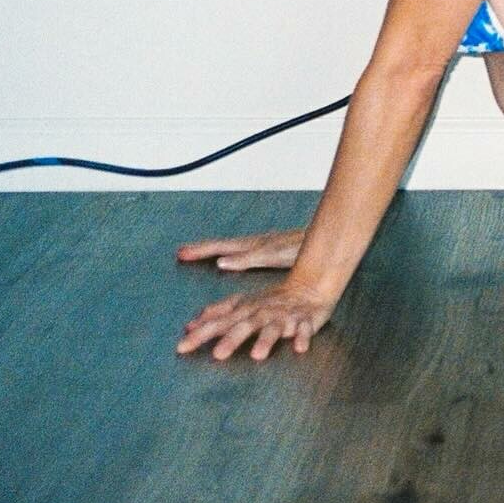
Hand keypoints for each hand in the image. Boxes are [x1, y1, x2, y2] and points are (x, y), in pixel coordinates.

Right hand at [176, 228, 304, 271]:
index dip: (201, 251)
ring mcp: (262, 246)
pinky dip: (230, 255)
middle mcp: (254, 244)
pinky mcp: (271, 251)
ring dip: (214, 251)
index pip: (219, 247)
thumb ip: (247, 258)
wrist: (322, 240)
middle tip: (181, 252)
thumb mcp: (272, 256)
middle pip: (222, 245)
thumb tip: (221, 262)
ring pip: (231, 248)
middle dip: (202, 249)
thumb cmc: (300, 248)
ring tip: (198, 254)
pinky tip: (230, 261)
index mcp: (251, 246)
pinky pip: (242, 251)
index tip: (181, 252)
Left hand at [176, 278, 333, 361]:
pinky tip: (299, 349)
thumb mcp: (242, 304)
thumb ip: (217, 314)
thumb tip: (189, 326)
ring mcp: (284, 318)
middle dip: (232, 339)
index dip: (201, 334)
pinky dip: (302, 337)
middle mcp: (262, 313)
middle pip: (244, 326)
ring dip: (266, 340)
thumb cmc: (271, 300)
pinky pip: (304, 330)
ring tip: (257, 355)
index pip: (219, 322)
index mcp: (245, 310)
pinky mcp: (305, 321)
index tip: (181, 347)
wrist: (309, 286)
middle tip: (217, 355)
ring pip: (273, 329)